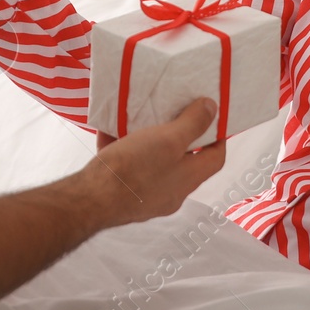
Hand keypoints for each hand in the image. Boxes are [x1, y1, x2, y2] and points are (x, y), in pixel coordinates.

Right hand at [80, 98, 225, 225]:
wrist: (91, 200)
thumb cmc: (134, 169)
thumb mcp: (169, 139)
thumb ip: (193, 124)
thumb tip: (213, 109)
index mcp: (188, 179)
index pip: (215, 158)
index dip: (218, 137)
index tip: (212, 117)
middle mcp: (171, 191)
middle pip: (184, 160)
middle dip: (180, 136)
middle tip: (174, 113)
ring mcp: (146, 194)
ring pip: (153, 162)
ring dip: (149, 141)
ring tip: (141, 119)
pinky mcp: (122, 194)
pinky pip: (126, 166)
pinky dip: (121, 147)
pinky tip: (111, 129)